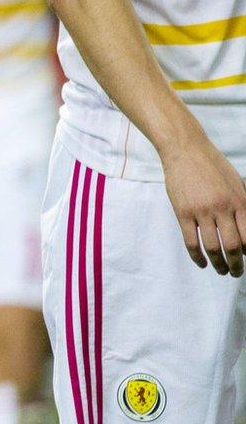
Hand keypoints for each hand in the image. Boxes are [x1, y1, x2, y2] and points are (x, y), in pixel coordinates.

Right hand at [161, 138, 245, 275]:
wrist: (185, 150)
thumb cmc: (213, 165)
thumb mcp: (237, 183)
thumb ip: (243, 205)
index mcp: (239, 201)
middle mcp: (222, 208)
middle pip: (233, 246)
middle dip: (237, 264)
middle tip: (236, 273)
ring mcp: (201, 211)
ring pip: (212, 247)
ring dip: (218, 263)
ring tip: (221, 271)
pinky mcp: (183, 212)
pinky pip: (191, 241)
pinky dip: (197, 257)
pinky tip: (202, 263)